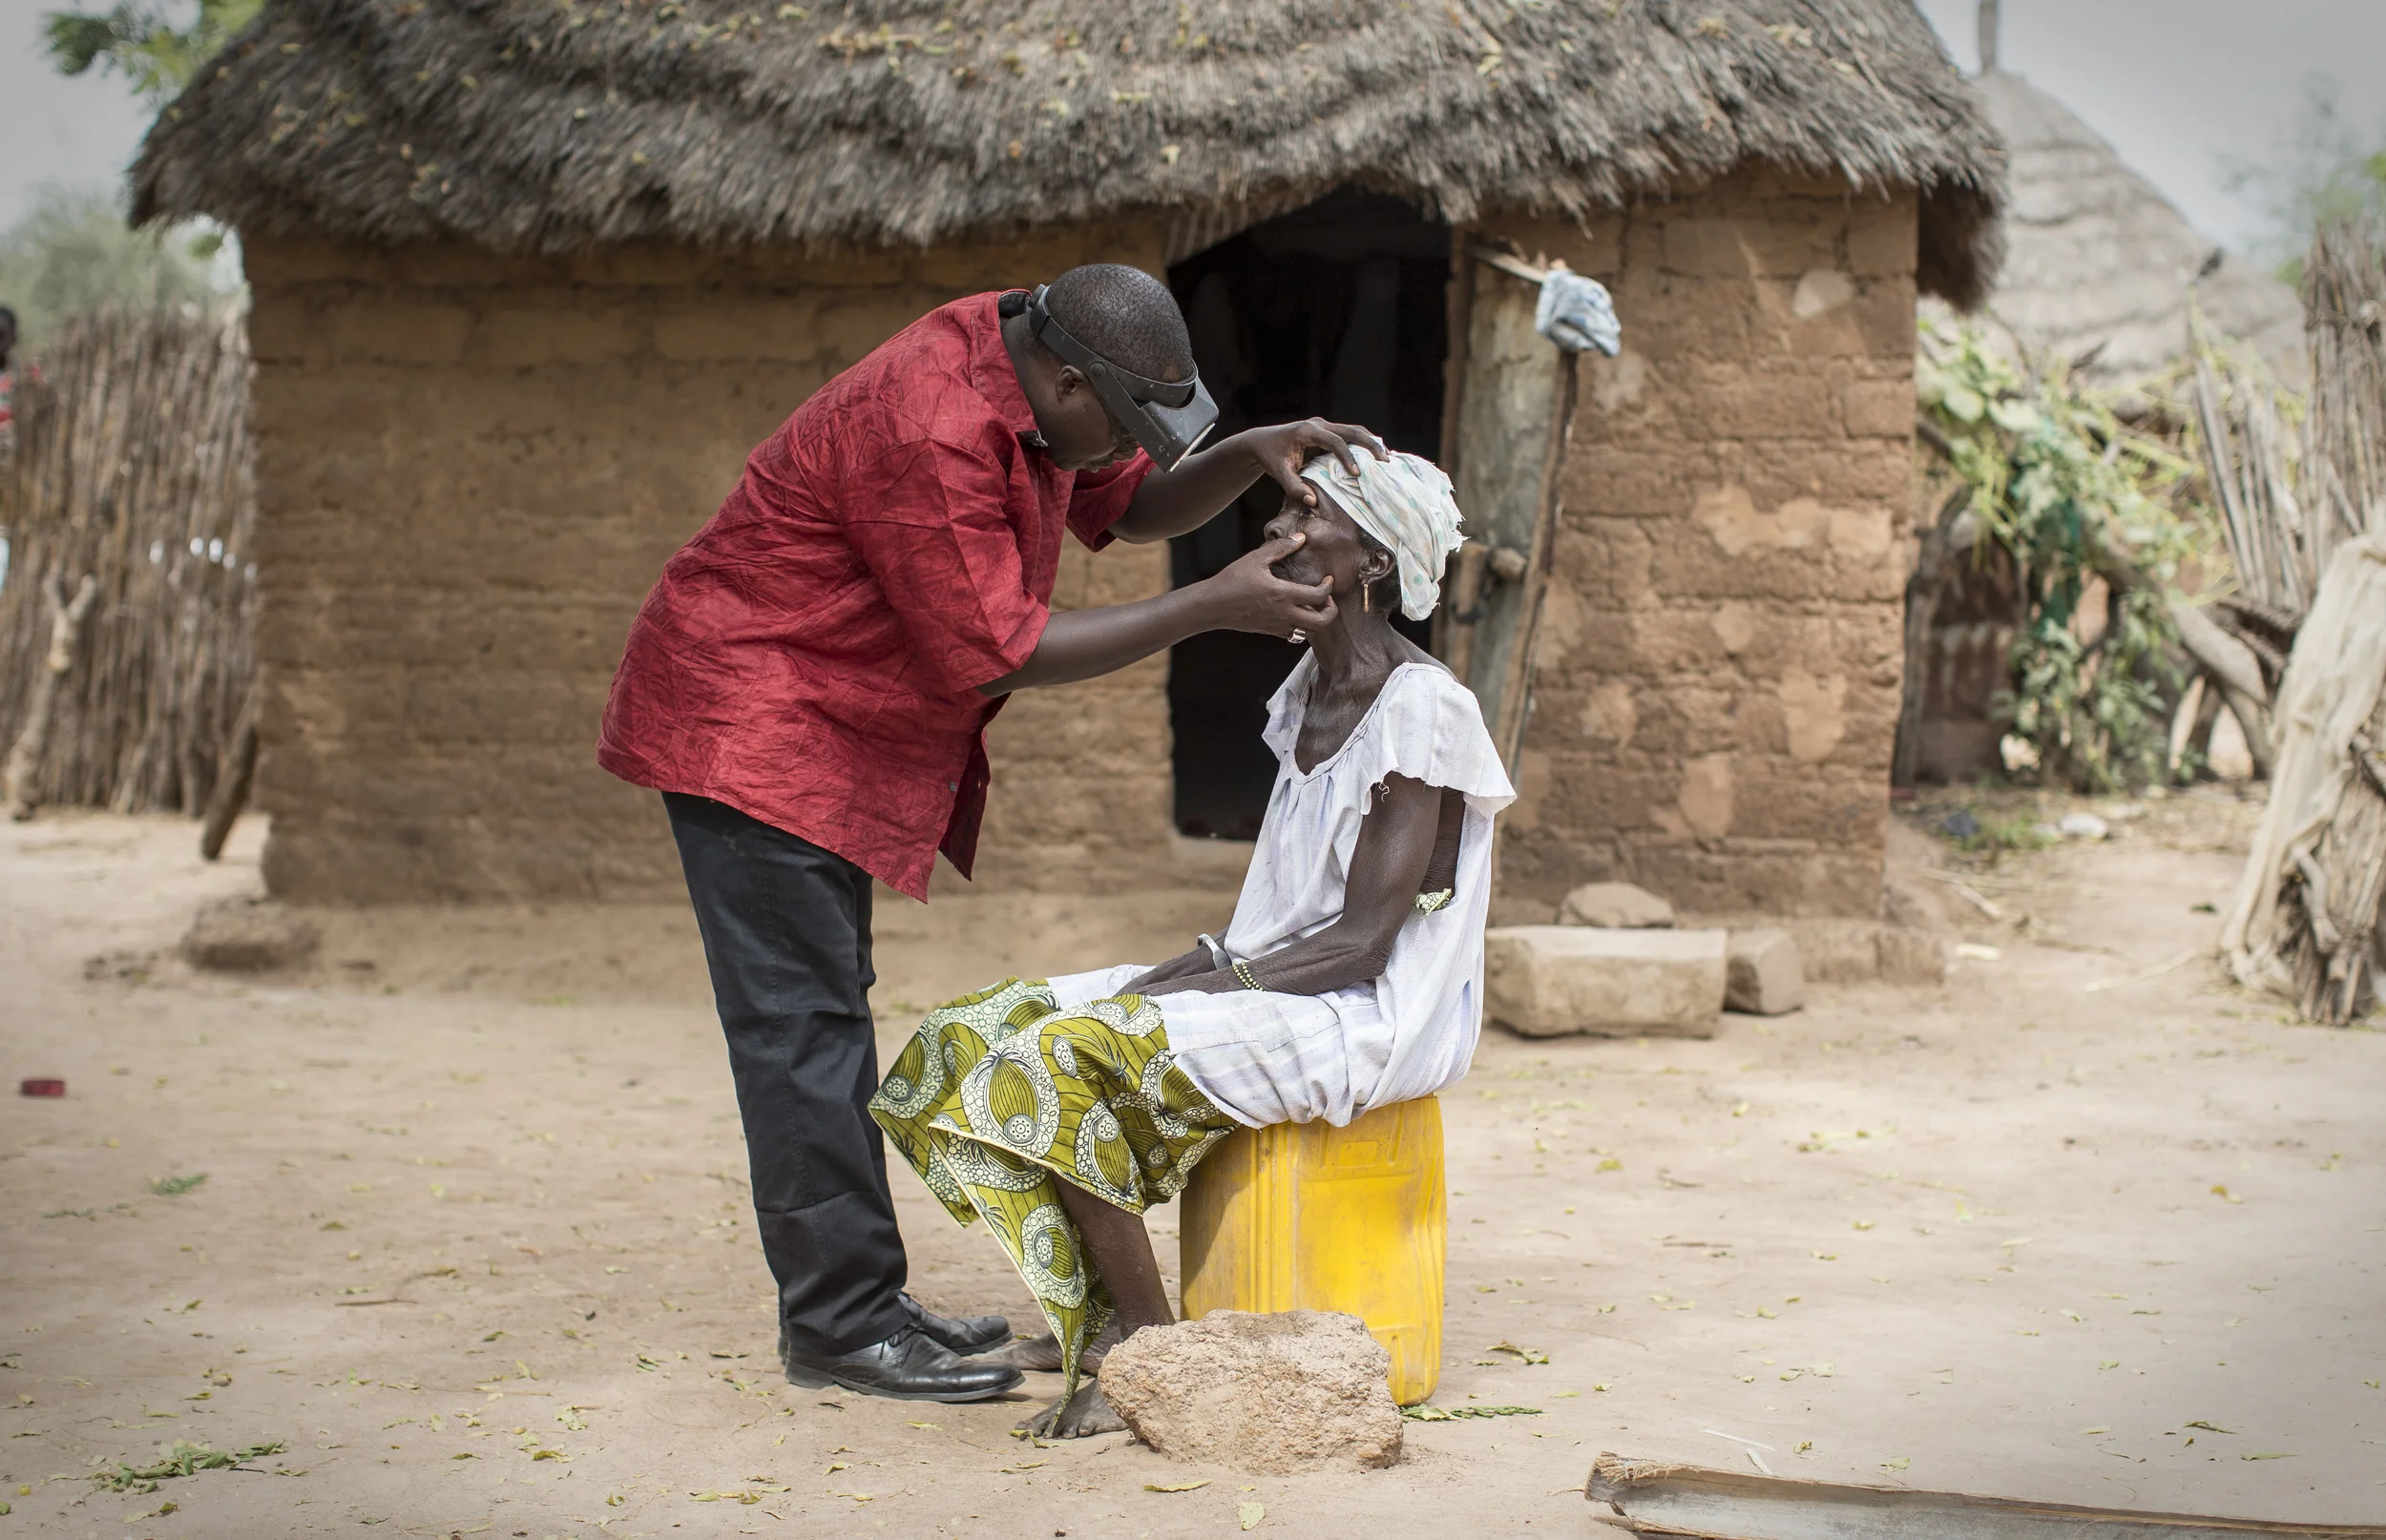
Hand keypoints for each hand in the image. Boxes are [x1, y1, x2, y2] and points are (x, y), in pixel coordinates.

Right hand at [1196, 533, 1336, 640]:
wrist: (1213, 606)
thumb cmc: (1232, 581)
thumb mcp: (1256, 558)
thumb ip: (1281, 547)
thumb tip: (1300, 538)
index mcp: (1282, 594)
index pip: (1318, 596)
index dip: (1328, 587)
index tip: (1328, 580)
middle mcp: (1284, 613)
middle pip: (1321, 622)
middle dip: (1331, 611)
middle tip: (1327, 599)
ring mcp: (1277, 626)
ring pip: (1309, 632)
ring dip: (1317, 620)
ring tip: (1313, 606)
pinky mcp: (1270, 632)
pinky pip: (1294, 635)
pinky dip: (1302, 626)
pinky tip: (1296, 612)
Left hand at [1235, 418, 1389, 508]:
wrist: (1263, 441)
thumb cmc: (1271, 457)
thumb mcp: (1280, 474)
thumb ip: (1294, 488)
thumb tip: (1313, 502)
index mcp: (1308, 431)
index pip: (1334, 441)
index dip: (1347, 457)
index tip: (1357, 474)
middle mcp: (1319, 424)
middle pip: (1352, 430)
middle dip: (1370, 445)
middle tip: (1386, 460)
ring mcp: (1325, 426)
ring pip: (1354, 430)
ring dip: (1371, 443)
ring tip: (1386, 458)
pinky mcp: (1328, 431)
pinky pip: (1349, 435)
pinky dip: (1363, 444)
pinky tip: (1375, 456)